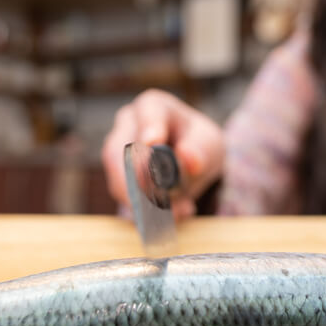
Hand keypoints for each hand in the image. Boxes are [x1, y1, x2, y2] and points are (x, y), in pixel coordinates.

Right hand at [101, 89, 224, 218]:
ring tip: (179, 212)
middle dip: (141, 179)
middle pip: (121, 150)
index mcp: (153, 106)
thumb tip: (190, 160)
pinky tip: (168, 218)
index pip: (148, 112)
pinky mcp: (117, 178)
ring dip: (145, 201)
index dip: (149, 127)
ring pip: (118, 178)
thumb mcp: (208, 144)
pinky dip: (146, 212)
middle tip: (164, 199)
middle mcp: (127, 125)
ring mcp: (116, 151)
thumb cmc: (197, 144)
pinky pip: (124, 197)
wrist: (190, 163)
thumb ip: (201, 151)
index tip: (153, 141)